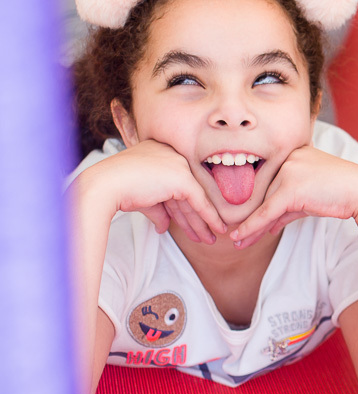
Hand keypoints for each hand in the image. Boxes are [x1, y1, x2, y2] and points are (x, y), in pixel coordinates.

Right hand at [81, 140, 225, 243]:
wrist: (104, 185)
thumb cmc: (117, 190)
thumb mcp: (143, 199)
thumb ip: (158, 209)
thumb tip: (164, 226)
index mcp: (162, 154)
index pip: (177, 186)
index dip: (184, 208)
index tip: (193, 225)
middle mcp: (174, 155)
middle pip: (187, 193)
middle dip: (196, 218)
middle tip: (207, 235)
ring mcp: (180, 164)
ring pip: (195, 199)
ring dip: (203, 222)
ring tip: (210, 239)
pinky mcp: (182, 178)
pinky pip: (200, 202)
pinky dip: (210, 217)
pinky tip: (217, 229)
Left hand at [231, 146, 357, 247]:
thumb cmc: (343, 194)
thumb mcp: (311, 199)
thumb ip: (289, 208)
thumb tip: (269, 225)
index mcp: (294, 153)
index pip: (272, 183)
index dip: (261, 205)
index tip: (247, 222)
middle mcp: (288, 158)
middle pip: (265, 193)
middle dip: (253, 217)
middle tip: (238, 237)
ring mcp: (289, 171)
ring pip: (263, 203)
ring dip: (250, 225)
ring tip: (237, 242)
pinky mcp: (291, 187)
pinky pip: (267, 211)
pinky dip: (252, 225)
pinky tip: (240, 237)